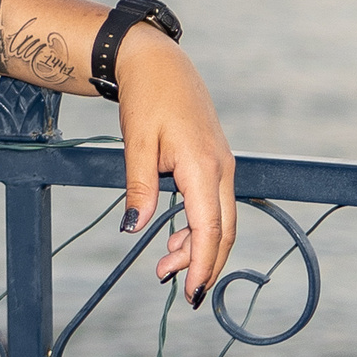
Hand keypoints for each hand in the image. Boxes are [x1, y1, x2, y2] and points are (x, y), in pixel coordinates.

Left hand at [115, 32, 236, 307]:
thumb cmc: (148, 98)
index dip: (202, 265)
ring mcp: (222, 165)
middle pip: (222, 231)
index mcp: (203, 166)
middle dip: (203, 264)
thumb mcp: (137, 143)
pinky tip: (174, 236)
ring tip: (164, 265)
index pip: (210, 229)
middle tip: (177, 291)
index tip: (190, 294)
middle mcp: (221, 169)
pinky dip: (198, 226)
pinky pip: (214, 203)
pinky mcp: (215, 162)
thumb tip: (134, 228)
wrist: (158, 62)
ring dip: (197, 247)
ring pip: (220, 219)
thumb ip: (139, 188)